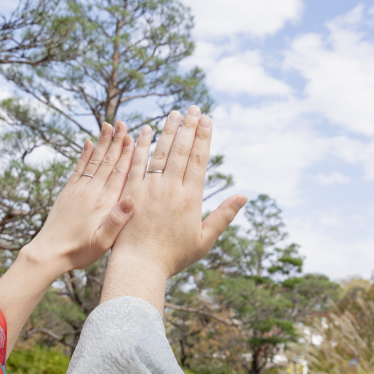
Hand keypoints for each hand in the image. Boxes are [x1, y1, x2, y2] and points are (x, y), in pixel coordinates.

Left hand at [23, 120, 136, 276]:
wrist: (49, 253)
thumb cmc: (80, 251)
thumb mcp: (103, 242)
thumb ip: (118, 221)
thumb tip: (134, 199)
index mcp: (104, 203)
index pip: (119, 173)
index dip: (127, 154)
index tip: (133, 136)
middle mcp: (92, 192)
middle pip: (107, 162)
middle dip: (116, 141)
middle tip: (122, 123)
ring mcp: (79, 190)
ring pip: (94, 161)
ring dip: (102, 143)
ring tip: (108, 125)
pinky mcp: (68, 193)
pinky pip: (78, 169)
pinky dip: (84, 154)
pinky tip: (88, 143)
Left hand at [102, 106, 246, 312]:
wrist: (140, 265)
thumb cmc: (173, 257)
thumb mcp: (204, 240)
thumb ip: (223, 216)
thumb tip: (243, 196)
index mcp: (190, 198)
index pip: (198, 160)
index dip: (203, 138)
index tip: (207, 120)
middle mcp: (170, 188)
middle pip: (181, 151)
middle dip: (188, 127)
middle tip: (193, 108)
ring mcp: (149, 188)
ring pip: (160, 152)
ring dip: (167, 130)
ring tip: (173, 113)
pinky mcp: (130, 191)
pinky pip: (136, 163)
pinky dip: (142, 145)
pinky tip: (145, 130)